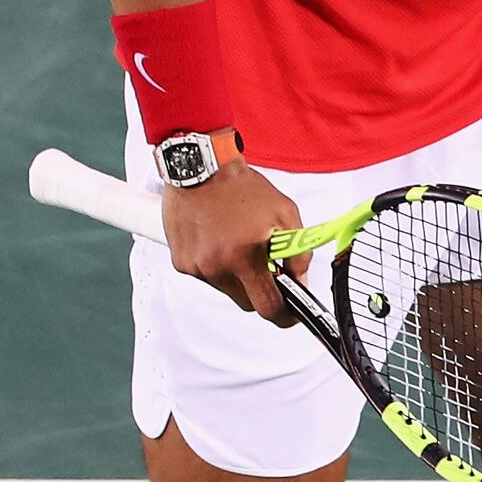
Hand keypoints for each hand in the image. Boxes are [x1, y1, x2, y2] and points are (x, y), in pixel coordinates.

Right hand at [163, 135, 308, 325]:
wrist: (200, 166)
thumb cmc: (240, 186)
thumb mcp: (284, 213)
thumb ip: (297, 252)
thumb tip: (300, 280)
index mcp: (245, 257)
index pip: (269, 308)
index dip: (285, 316)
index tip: (291, 312)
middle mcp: (217, 267)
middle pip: (248, 303)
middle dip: (260, 291)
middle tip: (265, 267)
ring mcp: (196, 266)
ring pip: (226, 289)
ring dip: (236, 276)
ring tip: (237, 243)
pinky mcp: (181, 262)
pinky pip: (206, 276)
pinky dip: (216, 265)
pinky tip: (217, 239)